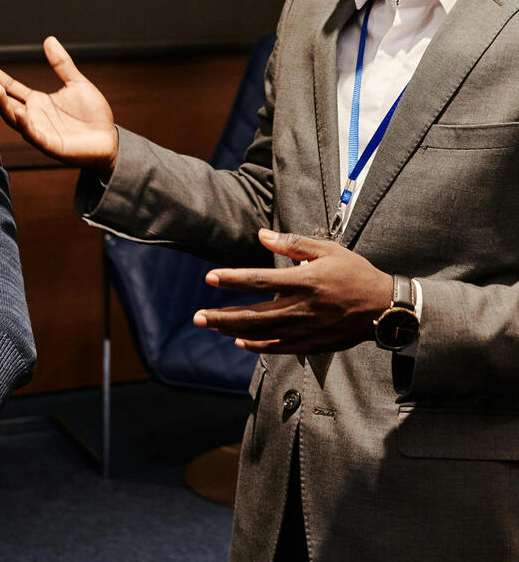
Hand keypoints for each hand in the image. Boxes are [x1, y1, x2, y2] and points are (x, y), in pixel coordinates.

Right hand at [0, 36, 118, 171]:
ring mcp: (38, 131)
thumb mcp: (76, 83)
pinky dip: (24, 125)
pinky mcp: (49, 144)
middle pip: (3, 101)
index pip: (9, 85)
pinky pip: (33, 134)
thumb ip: (61, 64)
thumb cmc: (93, 115)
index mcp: (37, 101)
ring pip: (13, 117)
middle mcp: (32, 115)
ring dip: (2, 104)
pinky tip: (18, 113)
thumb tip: (49, 39)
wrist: (109, 141)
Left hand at [192, 228, 393, 353]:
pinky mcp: (313, 343)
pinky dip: (258, 346)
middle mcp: (302, 308)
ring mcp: (307, 329)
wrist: (386, 308)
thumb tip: (261, 235)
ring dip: (233, 331)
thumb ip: (292, 243)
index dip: (232, 279)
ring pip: (262, 333)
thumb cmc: (355, 273)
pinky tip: (240, 342)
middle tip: (197, 316)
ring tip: (211, 326)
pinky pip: (279, 347)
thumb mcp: (327, 250)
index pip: (259, 280)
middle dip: (222, 316)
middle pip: (253, 315)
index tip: (209, 278)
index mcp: (304, 281)